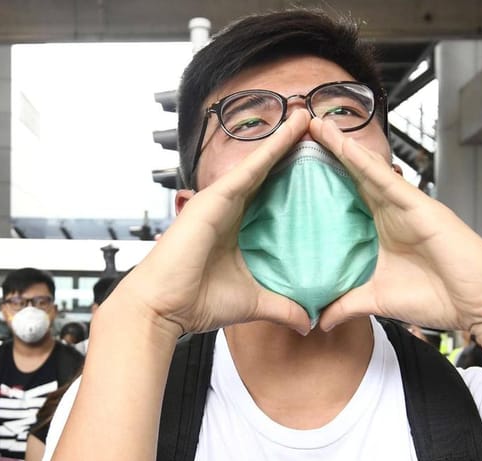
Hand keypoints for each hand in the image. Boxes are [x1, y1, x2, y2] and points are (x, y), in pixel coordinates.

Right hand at [117, 112, 311, 336]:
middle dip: (290, 151)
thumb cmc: (195, 302)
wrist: (163, 307)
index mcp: (236, 228)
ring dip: (284, 140)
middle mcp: (228, 209)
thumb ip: (282, 306)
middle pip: (266, 174)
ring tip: (309, 118)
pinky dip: (271, 147)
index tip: (318, 165)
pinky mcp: (214, 198)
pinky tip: (292, 130)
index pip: (271, 198)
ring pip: (259, 164)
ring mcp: (220, 201)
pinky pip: (249, 167)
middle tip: (318, 129)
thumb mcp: (252, 301)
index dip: (292, 179)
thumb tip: (309, 321)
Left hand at [310, 118, 481, 334]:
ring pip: (368, 171)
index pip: (345, 199)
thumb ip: (348, 305)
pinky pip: (390, 181)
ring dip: (342, 147)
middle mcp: (392, 212)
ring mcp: (407, 207)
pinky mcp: (422, 208)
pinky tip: (346, 147)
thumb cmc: (440, 298)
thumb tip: (318, 319)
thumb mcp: (379, 301)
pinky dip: (367, 164)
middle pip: (353, 177)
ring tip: (316, 125)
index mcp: (381, 229)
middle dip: (328, 153)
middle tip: (300, 128)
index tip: (292, 165)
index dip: (322, 181)